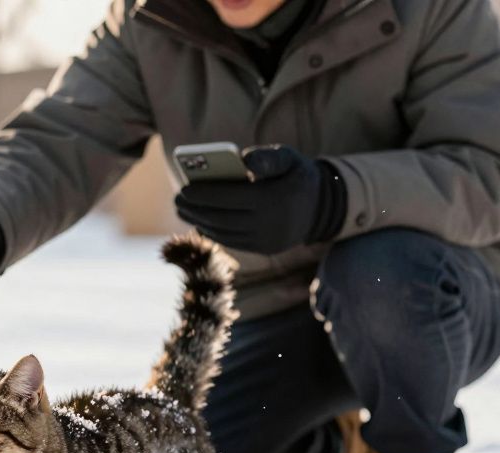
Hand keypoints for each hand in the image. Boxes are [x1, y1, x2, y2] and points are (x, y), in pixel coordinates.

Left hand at [175, 145, 345, 253]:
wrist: (322, 207)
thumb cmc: (296, 176)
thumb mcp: (288, 158)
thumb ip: (267, 157)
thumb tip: (243, 159)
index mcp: (275, 198)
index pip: (230, 198)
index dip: (204, 195)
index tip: (183, 189)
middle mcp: (270, 223)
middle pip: (222, 218)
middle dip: (195, 210)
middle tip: (177, 201)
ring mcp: (267, 240)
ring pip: (225, 232)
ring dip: (200, 221)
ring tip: (184, 210)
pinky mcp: (265, 248)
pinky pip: (233, 241)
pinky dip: (214, 231)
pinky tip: (200, 220)